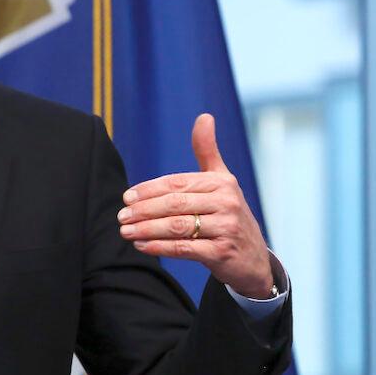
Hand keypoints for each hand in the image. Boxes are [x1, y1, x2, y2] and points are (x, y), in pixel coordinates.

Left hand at [117, 114, 273, 298]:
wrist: (253, 258)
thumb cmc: (229, 214)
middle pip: (175, 204)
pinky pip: (184, 248)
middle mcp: (227, 202)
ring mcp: (226, 228)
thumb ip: (208, 151)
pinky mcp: (222, 252)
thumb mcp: (222, 181)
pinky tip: (142, 246)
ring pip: (177, 227)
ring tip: (126, 231)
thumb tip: (204, 116)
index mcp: (222, 182)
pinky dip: (159, 247)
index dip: (149, 189)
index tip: (127, 197)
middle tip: (121, 216)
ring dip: (147, 229)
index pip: (177, 183)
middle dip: (143, 210)